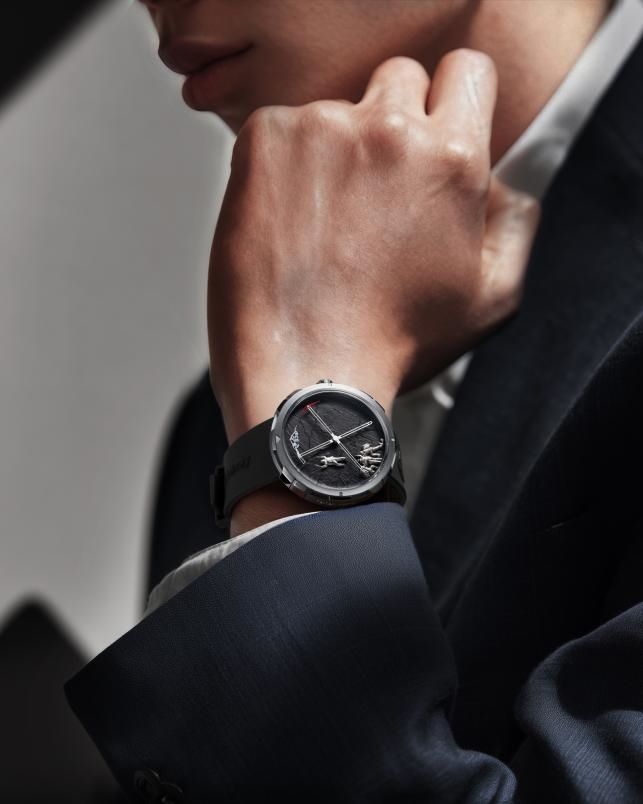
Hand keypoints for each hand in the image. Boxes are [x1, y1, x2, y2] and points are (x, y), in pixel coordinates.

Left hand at [208, 49, 539, 447]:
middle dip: (391, 122)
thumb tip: (497, 179)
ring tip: (322, 229)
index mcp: (454, 160)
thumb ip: (514, 220)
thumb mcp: (491, 297)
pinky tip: (286, 223)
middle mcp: (391, 131)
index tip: (431, 131)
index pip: (467, 71)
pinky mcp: (265, 141)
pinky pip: (278, 128)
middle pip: (398, 79)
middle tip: (371, 192)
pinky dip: (280, 165)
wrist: (307, 376)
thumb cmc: (394, 345)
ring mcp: (322, 129)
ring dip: (331, 154)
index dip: (451, 100)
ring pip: (333, 111)